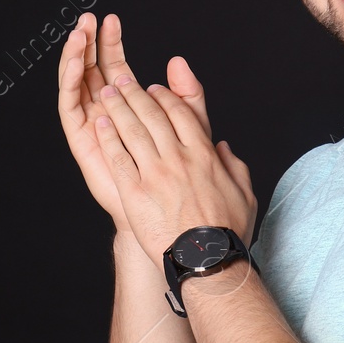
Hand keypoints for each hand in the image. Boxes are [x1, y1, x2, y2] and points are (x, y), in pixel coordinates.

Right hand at [56, 13, 216, 237]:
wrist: (169, 216)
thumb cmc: (181, 177)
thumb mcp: (190, 127)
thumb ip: (186, 94)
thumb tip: (178, 60)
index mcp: (129, 108)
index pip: (115, 66)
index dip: (111, 43)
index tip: (111, 19)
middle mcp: (106, 114)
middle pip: (92, 70)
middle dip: (89, 44)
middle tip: (89, 19)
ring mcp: (92, 127)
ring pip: (78, 85)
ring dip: (75, 58)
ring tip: (78, 35)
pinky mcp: (83, 142)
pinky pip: (71, 110)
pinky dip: (71, 87)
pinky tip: (76, 69)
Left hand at [92, 53, 257, 260]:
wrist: (207, 261)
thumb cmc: (226, 232)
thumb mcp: (243, 192)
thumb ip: (234, 165)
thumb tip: (223, 148)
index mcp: (204, 155)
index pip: (181, 114)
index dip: (165, 97)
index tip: (154, 89)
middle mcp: (178, 158)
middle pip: (152, 115)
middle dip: (135, 94)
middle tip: (122, 82)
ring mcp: (155, 174)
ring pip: (132, 131)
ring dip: (117, 108)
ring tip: (106, 94)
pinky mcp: (135, 193)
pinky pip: (118, 158)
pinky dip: (108, 138)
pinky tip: (99, 125)